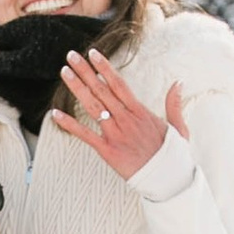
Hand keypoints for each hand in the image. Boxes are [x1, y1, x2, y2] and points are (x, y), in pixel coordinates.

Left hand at [50, 50, 189, 179]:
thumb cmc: (173, 155)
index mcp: (140, 112)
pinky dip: (70, 124)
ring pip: (92, 106)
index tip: (93, 53)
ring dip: (77, 88)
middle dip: (85, 71)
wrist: (169, 179)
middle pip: (102, 89)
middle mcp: (126, 119)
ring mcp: (116, 134)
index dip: (104, 68)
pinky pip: (85, 135)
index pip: (119, 84)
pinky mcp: (108, 151)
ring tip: (64, 72)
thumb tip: (178, 83)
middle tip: (71, 56)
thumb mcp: (178, 127)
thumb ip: (174, 104)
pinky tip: (55, 113)